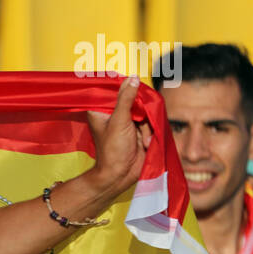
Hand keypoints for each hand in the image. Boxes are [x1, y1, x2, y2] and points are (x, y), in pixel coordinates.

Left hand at [86, 76, 151, 199]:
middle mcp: (114, 114)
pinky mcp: (139, 131)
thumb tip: (133, 78)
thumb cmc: (114, 149)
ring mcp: (128, 123)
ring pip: (145, 112)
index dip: (126, 89)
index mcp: (101, 110)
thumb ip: (126, 99)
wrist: (121, 175)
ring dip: (147, 128)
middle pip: (134, 100)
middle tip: (139, 124)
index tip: (134, 92)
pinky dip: (150, 134)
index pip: (114, 91)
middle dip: (142, 113)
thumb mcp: (119, 120)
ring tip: (142, 141)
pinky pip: (150, 124)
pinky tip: (146, 144)